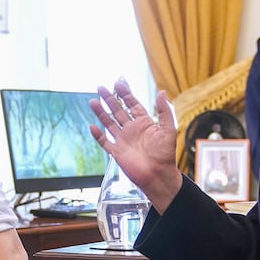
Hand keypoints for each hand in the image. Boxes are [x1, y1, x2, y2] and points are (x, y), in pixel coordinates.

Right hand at [89, 79, 181, 211]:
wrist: (158, 175)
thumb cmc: (166, 154)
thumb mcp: (168, 130)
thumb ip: (164, 111)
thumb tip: (161, 92)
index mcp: (144, 123)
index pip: (132, 105)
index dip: (125, 94)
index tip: (118, 84)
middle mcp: (132, 130)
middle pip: (118, 111)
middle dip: (109, 99)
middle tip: (100, 87)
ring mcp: (123, 140)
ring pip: (109, 123)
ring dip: (101, 113)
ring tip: (92, 101)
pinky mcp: (117, 152)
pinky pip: (105, 142)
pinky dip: (98, 135)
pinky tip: (91, 126)